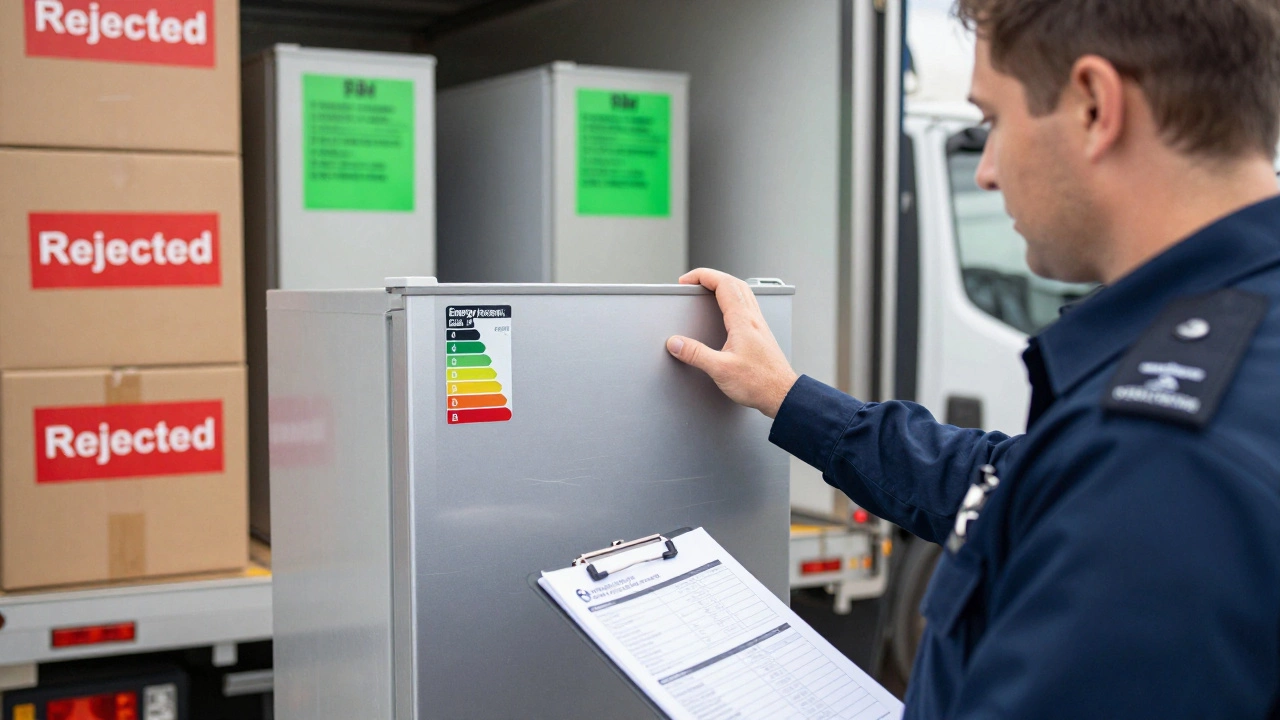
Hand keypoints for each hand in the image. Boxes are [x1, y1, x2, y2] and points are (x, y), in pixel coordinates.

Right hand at [666, 268, 799, 418]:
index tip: (686, 280)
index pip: (723, 284)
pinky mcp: (761, 334)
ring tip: (707, 289)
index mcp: (742, 320)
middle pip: (733, 282)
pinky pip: (747, 305)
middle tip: (693, 282)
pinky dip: (732, 299)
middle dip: (710, 276)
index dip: (702, 276)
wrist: (782, 394)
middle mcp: (753, 318)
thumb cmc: (759, 382)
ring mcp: (759, 325)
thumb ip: (696, 354)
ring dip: (723, 285)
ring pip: (742, 292)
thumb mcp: (720, 369)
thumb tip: (676, 343)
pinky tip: (727, 310)